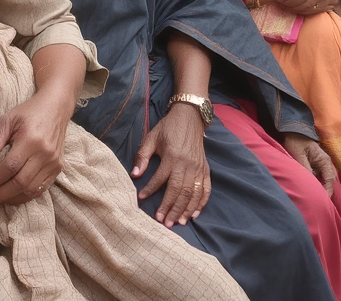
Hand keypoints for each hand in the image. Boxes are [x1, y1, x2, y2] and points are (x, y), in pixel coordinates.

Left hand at [0, 93, 69, 207]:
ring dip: (9, 199)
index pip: (9, 167)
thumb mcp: (8, 120)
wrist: (56, 108)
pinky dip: (23, 196)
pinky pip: (40, 189)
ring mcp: (53, 163)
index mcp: (31, 140)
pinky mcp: (57, 168)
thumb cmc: (29, 112)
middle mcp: (44, 154)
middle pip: (19, 183)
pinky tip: (9, 197)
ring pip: (30, 190)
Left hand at [130, 104, 209, 227]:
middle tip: (163, 222)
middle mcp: (187, 165)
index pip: (161, 179)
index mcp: (172, 157)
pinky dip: (201, 203)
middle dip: (170, 209)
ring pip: (192, 194)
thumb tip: (134, 174)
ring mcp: (198, 168)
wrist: (189, 117)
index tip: (141, 199)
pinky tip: (193, 214)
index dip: (150, 190)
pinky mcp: (205, 169)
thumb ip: (143, 156)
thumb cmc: (168, 128)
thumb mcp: (152, 138)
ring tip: (177, 223)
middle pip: (179, 192)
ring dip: (185, 210)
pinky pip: (205, 190)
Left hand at [281, 132, 335, 195]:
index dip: (327, 191)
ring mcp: (322, 165)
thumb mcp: (298, 155)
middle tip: (320, 205)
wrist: (292, 131)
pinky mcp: (316, 166)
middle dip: (326, 193)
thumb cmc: (295, 141)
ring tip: (317, 201)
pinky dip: (318, 185)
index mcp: (325, 160)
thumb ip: (305, 169)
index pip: (330, 180)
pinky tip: (313, 192)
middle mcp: (326, 164)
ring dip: (322, 190)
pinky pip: (320, 178)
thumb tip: (311, 185)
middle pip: (329, 182)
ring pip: (325, 181)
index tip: (323, 201)